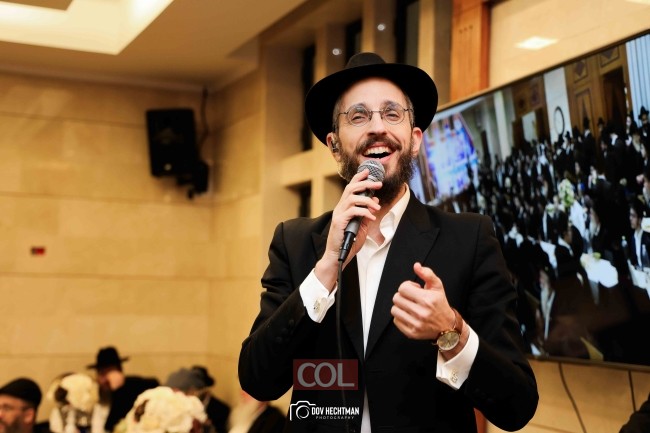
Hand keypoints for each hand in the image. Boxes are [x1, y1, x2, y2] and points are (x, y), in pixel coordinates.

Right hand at [314, 168, 381, 291]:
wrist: (338, 255)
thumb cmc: (349, 241)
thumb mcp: (362, 225)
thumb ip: (367, 213)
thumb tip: (375, 201)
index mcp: (345, 207)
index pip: (350, 187)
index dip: (359, 177)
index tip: (368, 171)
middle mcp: (340, 208)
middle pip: (351, 188)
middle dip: (365, 183)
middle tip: (378, 184)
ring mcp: (339, 214)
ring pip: (352, 198)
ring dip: (367, 200)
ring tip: (376, 207)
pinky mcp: (339, 222)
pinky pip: (353, 212)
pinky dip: (364, 212)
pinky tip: (372, 218)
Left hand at [391, 262, 455, 339]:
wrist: (447, 327)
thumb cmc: (440, 304)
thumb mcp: (437, 287)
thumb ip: (427, 274)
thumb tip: (416, 266)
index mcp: (427, 299)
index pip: (403, 288)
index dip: (407, 286)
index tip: (414, 289)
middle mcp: (421, 313)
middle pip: (396, 298)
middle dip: (403, 296)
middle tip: (411, 298)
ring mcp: (416, 324)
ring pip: (394, 310)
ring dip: (400, 306)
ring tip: (410, 306)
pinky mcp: (411, 333)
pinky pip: (396, 321)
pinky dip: (400, 317)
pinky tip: (409, 315)